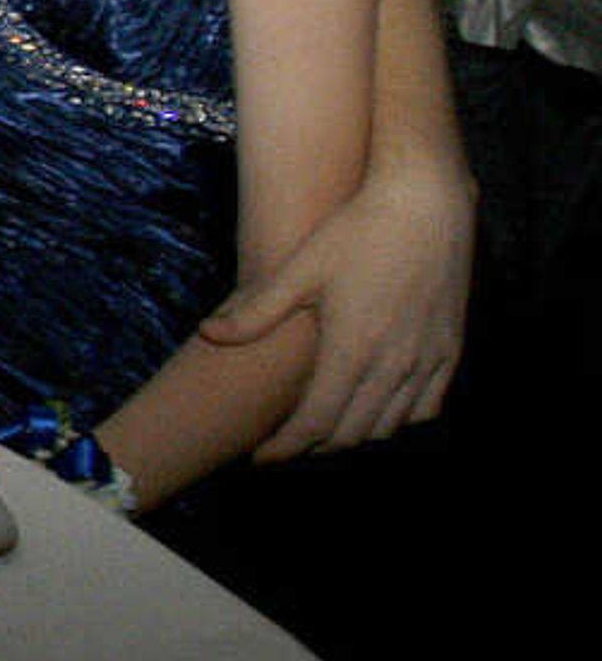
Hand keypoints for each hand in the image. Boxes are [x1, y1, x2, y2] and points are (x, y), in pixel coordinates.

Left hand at [204, 172, 468, 455]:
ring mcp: (429, 359)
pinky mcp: (452, 349)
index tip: (261, 457)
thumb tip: (208, 334)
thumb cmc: (356, 230)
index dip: (285, 447)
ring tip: (322, 431)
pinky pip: (427, 406)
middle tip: (285, 445)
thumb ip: (256, 311)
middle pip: (351, 432)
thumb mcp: (301, 269)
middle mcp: (395, 364)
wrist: (426, 203)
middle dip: (314, 446)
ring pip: (390, 425)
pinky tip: (375, 412)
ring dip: (354, 436)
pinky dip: (398, 420)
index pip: (315, 423)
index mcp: (353, 350)